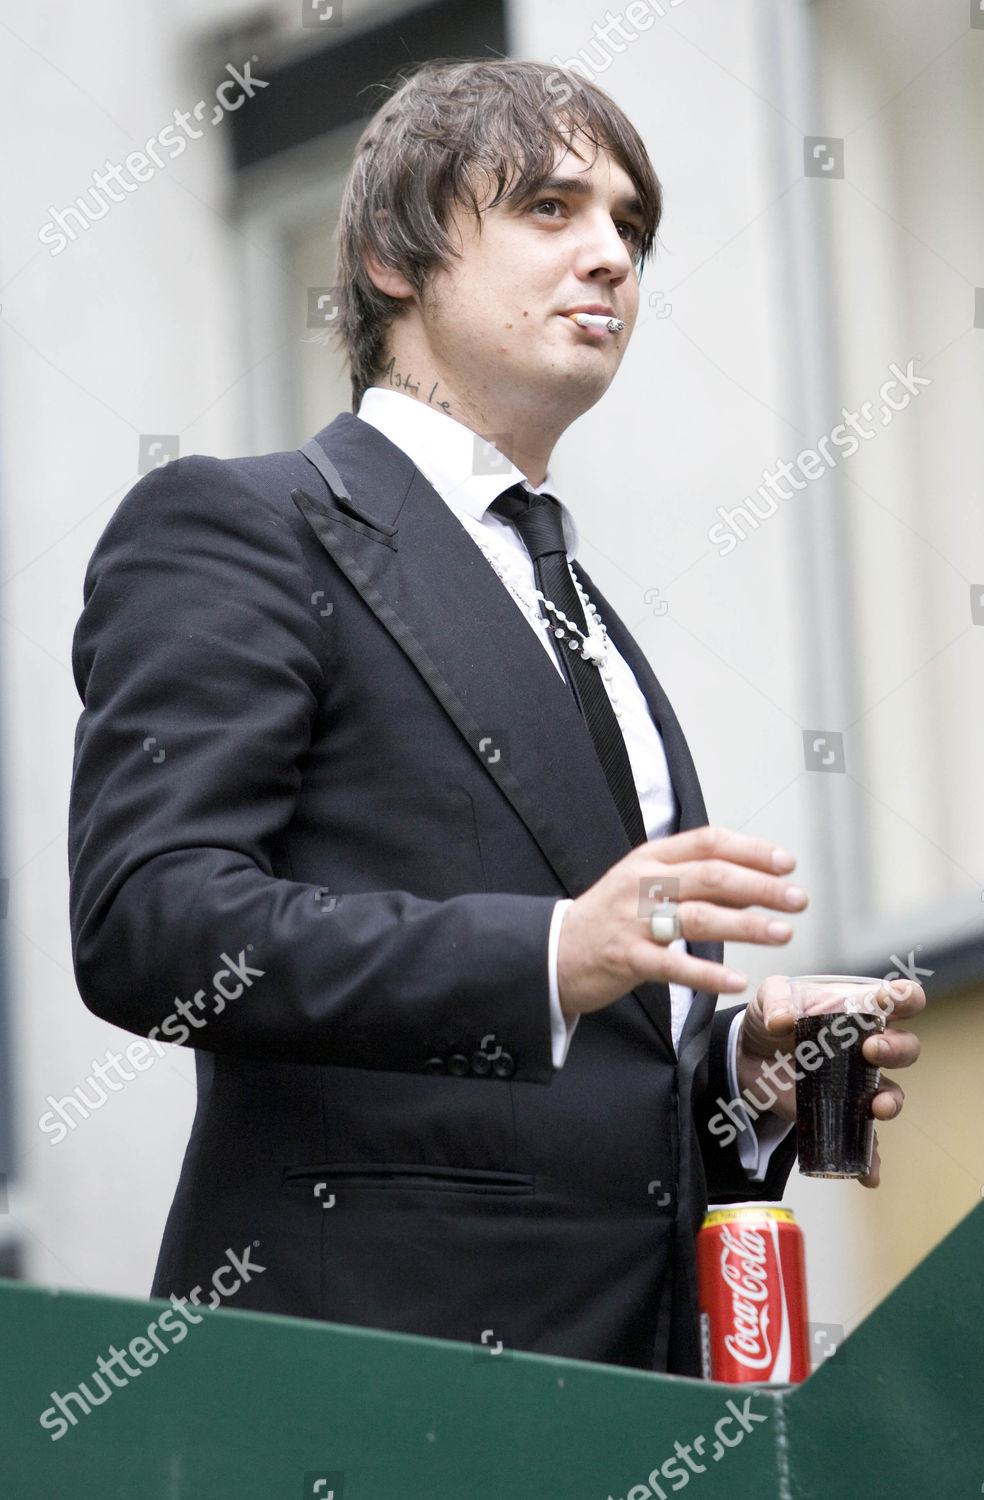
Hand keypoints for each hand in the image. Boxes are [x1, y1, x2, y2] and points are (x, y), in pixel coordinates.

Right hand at [556, 826, 807, 1018]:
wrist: (555, 951)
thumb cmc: (609, 918)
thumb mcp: (647, 885)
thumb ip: (697, 883)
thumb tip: (755, 884)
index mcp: (651, 858)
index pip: (708, 842)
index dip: (751, 850)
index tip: (785, 863)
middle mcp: (643, 883)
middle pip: (711, 876)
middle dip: (762, 887)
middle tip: (796, 899)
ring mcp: (633, 920)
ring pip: (699, 916)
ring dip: (746, 925)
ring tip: (781, 933)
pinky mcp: (626, 957)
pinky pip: (674, 965)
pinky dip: (708, 972)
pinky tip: (735, 980)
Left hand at [737, 974, 924, 1186]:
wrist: (747, 1054)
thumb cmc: (772, 1018)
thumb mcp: (771, 997)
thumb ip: (776, 1001)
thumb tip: (781, 1022)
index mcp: (859, 1010)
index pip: (900, 999)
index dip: (906, 999)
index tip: (895, 1002)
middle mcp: (868, 1046)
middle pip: (906, 1048)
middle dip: (897, 1049)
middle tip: (871, 1050)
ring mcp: (859, 1083)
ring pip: (893, 1093)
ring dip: (892, 1102)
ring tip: (878, 1107)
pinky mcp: (842, 1113)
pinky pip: (866, 1139)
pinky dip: (871, 1158)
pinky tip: (869, 1173)